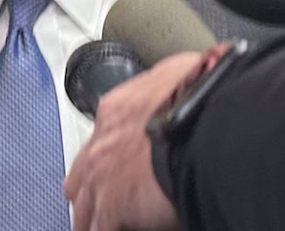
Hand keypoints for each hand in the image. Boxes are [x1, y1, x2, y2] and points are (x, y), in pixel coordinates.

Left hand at [64, 51, 211, 230]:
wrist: (204, 131)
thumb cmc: (201, 104)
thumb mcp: (186, 72)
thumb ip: (179, 76)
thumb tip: (198, 68)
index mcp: (118, 108)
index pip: (102, 135)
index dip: (112, 152)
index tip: (124, 161)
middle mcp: (102, 142)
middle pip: (80, 172)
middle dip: (89, 186)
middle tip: (106, 197)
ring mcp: (100, 177)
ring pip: (82, 203)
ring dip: (93, 213)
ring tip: (105, 220)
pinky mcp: (110, 209)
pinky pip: (96, 227)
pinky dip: (102, 227)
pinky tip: (121, 227)